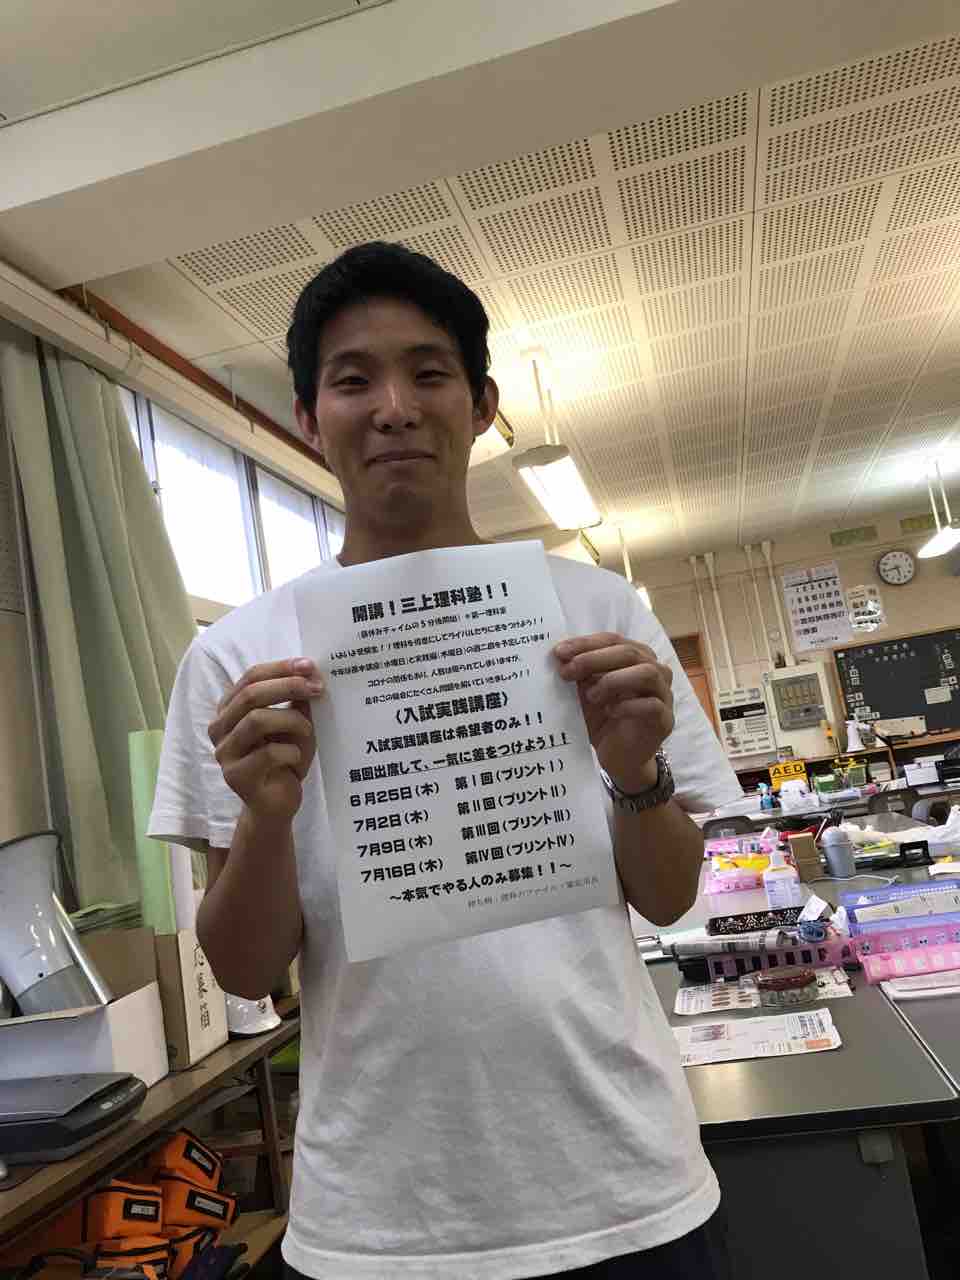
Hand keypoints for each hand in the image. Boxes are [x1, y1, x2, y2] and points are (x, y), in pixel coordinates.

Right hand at [208, 658, 321, 821]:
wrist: (277, 805)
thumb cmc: (285, 760)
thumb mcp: (295, 725)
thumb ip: (297, 701)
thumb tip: (310, 672)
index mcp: (230, 709)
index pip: (250, 677)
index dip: (280, 668)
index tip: (309, 666)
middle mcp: (220, 728)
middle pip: (250, 695)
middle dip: (287, 687)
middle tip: (316, 689)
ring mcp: (224, 753)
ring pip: (256, 721)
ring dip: (290, 720)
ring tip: (307, 730)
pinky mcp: (235, 777)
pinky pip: (267, 754)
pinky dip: (290, 752)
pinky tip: (296, 760)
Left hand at [555, 633, 673, 792]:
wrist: (619, 758)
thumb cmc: (604, 720)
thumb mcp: (585, 694)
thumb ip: (579, 675)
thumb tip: (561, 656)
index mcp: (636, 658)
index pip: (613, 640)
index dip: (586, 643)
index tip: (559, 652)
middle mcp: (655, 671)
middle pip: (630, 652)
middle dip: (594, 659)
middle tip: (568, 671)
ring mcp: (664, 695)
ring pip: (647, 673)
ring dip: (614, 680)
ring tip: (591, 695)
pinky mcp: (665, 720)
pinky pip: (652, 705)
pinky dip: (627, 706)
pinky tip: (609, 711)